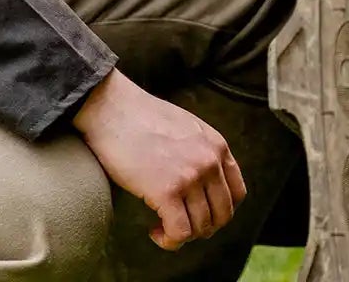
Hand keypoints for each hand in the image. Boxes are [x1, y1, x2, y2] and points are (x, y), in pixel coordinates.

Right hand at [72, 69, 246, 250]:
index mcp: (216, 145)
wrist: (111, 108)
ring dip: (182, 234)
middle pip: (222, 216)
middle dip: (201, 227)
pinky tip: (154, 231)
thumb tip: (204, 185)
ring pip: (201, 228)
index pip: (237, 194)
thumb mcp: (186, 127)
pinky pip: (180, 233)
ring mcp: (190, 176)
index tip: (198, 212)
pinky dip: (169, 241)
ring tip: (161, 226)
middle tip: (178, 223)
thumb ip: (202, 151)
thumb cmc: (141, 117)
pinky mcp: (167, 191)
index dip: (218, 210)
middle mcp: (209, 162)